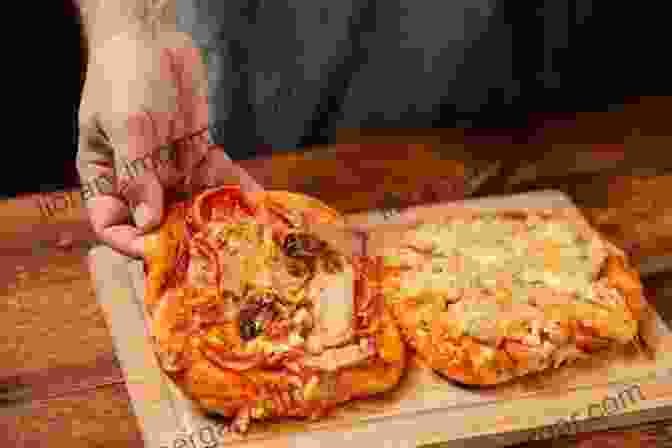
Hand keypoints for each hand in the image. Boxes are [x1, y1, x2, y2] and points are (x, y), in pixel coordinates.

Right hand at [77, 30, 261, 257]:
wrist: (152, 34)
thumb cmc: (125, 73)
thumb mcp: (127, 123)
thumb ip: (137, 173)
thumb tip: (148, 222)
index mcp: (106, 173)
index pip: (111, 221)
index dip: (130, 242)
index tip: (157, 254)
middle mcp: (138, 177)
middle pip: (158, 221)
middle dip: (184, 238)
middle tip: (214, 252)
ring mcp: (169, 165)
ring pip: (193, 203)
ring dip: (217, 218)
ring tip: (244, 234)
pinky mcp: (197, 151)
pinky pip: (217, 177)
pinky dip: (236, 188)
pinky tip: (258, 202)